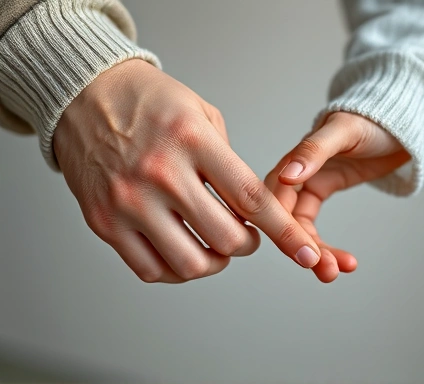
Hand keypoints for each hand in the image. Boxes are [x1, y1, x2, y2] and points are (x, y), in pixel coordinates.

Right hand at [54, 59, 322, 282]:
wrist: (86, 96)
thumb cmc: (149, 102)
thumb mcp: (201, 113)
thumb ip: (228, 162)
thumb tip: (248, 211)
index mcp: (192, 140)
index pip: (251, 198)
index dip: (283, 232)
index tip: (305, 252)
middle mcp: (159, 173)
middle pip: (225, 238)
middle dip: (247, 244)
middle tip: (245, 235)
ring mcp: (128, 201)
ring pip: (189, 263)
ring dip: (214, 262)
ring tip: (214, 246)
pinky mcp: (104, 222)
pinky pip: (150, 269)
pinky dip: (176, 269)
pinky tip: (182, 251)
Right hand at [265, 112, 410, 282]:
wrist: (397, 122)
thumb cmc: (371, 119)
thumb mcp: (343, 131)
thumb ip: (313, 151)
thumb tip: (287, 176)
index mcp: (293, 160)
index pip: (275, 198)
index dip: (283, 225)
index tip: (299, 251)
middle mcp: (296, 176)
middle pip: (287, 219)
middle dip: (303, 247)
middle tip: (325, 271)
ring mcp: (310, 185)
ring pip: (302, 228)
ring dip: (317, 253)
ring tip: (336, 272)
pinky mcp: (324, 191)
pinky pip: (315, 225)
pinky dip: (326, 244)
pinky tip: (343, 260)